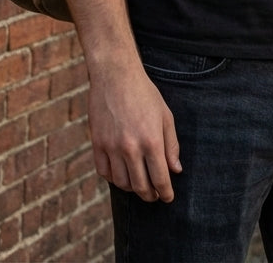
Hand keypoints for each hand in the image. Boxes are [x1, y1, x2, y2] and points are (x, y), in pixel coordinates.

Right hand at [87, 62, 181, 202]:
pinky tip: (121, 174)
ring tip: (138, 184)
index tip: (167, 197)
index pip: (160, 179)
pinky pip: (104, 172)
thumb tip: (175, 170)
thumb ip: (171, 145)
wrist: (116, 76)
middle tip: (154, 195)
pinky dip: (113, 178)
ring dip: (132, 188)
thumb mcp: (165, 116)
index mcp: (151, 140)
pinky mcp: (97, 143)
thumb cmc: (144, 94)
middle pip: (140, 186)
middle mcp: (131, 147)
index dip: (165, 193)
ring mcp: (112, 147)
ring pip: (122, 183)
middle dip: (150, 195)